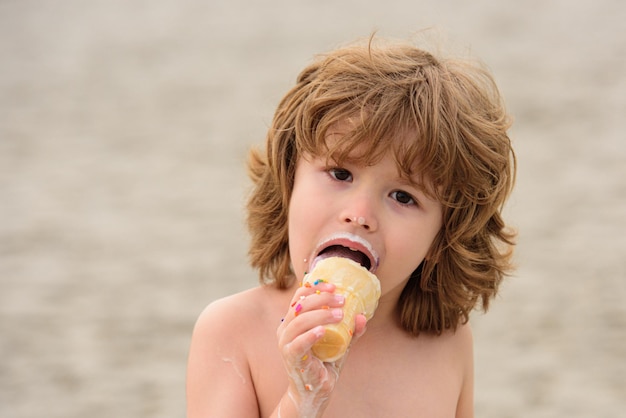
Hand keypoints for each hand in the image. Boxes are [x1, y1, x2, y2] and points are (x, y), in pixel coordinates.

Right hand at [276, 281, 365, 415]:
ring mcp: (286, 343)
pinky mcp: (290, 357)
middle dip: (321, 299)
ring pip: (299, 322)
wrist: (314, 391)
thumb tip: (362, 316)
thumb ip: (351, 332)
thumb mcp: (340, 344)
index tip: (334, 287)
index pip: (299, 297)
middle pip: (300, 305)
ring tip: (340, 314)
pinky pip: (298, 343)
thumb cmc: (324, 364)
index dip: (316, 288)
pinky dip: (310, 335)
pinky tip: (322, 331)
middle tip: (342, 300)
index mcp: (293, 320)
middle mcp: (286, 329)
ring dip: (320, 314)